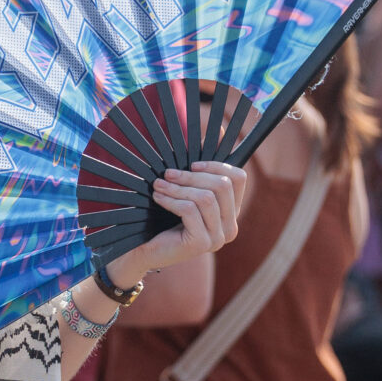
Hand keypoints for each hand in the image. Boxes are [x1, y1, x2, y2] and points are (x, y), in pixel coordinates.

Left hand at [109, 162, 246, 280]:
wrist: (143, 250)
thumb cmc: (164, 218)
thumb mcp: (185, 189)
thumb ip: (202, 165)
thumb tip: (221, 131)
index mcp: (231, 212)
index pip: (238, 178)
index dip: (216, 165)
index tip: (192, 164)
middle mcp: (230, 227)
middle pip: (222, 185)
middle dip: (191, 175)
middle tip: (167, 174)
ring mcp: (218, 238)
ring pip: (206, 198)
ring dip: (178, 188)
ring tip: (158, 186)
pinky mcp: (201, 244)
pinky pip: (190, 211)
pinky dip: (171, 200)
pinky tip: (158, 198)